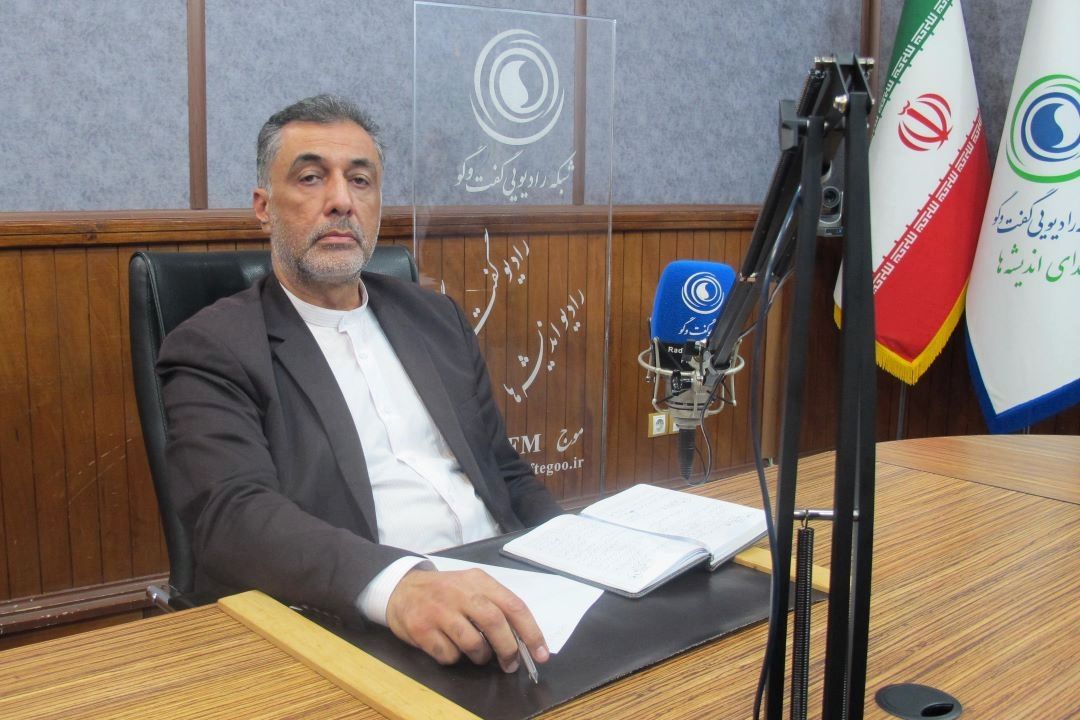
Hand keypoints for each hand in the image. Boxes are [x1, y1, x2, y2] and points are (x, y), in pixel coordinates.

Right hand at [385, 567, 549, 671]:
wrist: (402, 589)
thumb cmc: (446, 593)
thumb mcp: (471, 587)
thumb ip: (495, 606)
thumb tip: (523, 639)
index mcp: (479, 581)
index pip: (514, 605)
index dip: (531, 632)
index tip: (541, 654)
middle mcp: (460, 592)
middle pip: (495, 622)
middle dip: (508, 649)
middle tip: (511, 664)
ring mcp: (439, 610)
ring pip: (473, 642)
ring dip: (481, 657)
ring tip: (479, 655)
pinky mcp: (421, 628)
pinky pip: (448, 654)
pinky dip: (455, 658)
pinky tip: (451, 649)